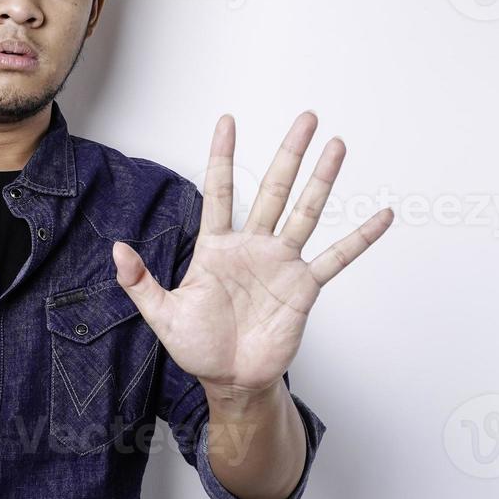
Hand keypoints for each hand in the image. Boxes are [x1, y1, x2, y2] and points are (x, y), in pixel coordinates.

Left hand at [112, 111, 391, 399]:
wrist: (230, 381)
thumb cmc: (197, 348)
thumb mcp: (162, 314)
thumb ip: (140, 281)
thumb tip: (117, 249)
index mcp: (217, 247)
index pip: (220, 190)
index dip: (222, 155)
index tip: (228, 121)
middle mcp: (253, 247)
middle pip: (273, 189)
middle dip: (289, 154)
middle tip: (306, 118)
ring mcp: (281, 263)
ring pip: (306, 211)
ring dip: (322, 179)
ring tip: (337, 146)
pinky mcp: (304, 287)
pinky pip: (337, 258)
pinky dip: (360, 238)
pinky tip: (382, 217)